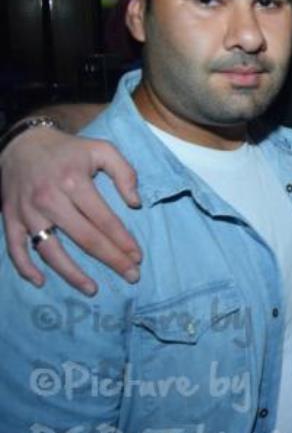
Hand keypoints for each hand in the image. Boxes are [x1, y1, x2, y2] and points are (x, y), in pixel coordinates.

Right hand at [1, 126, 141, 294]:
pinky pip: (15, 248)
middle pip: (85, 239)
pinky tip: (41, 282)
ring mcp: (28, 212)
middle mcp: (50, 200)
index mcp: (74, 183)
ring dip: (72, 274)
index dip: (123, 241)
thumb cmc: (68, 149)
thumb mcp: (102, 149)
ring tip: (92, 289)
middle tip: (131, 277)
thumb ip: (124, 172)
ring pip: (50, 250)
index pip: (104, 220)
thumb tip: (135, 203)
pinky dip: (25, 267)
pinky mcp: (10, 218)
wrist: (21, 143)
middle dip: (111, 260)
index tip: (138, 257)